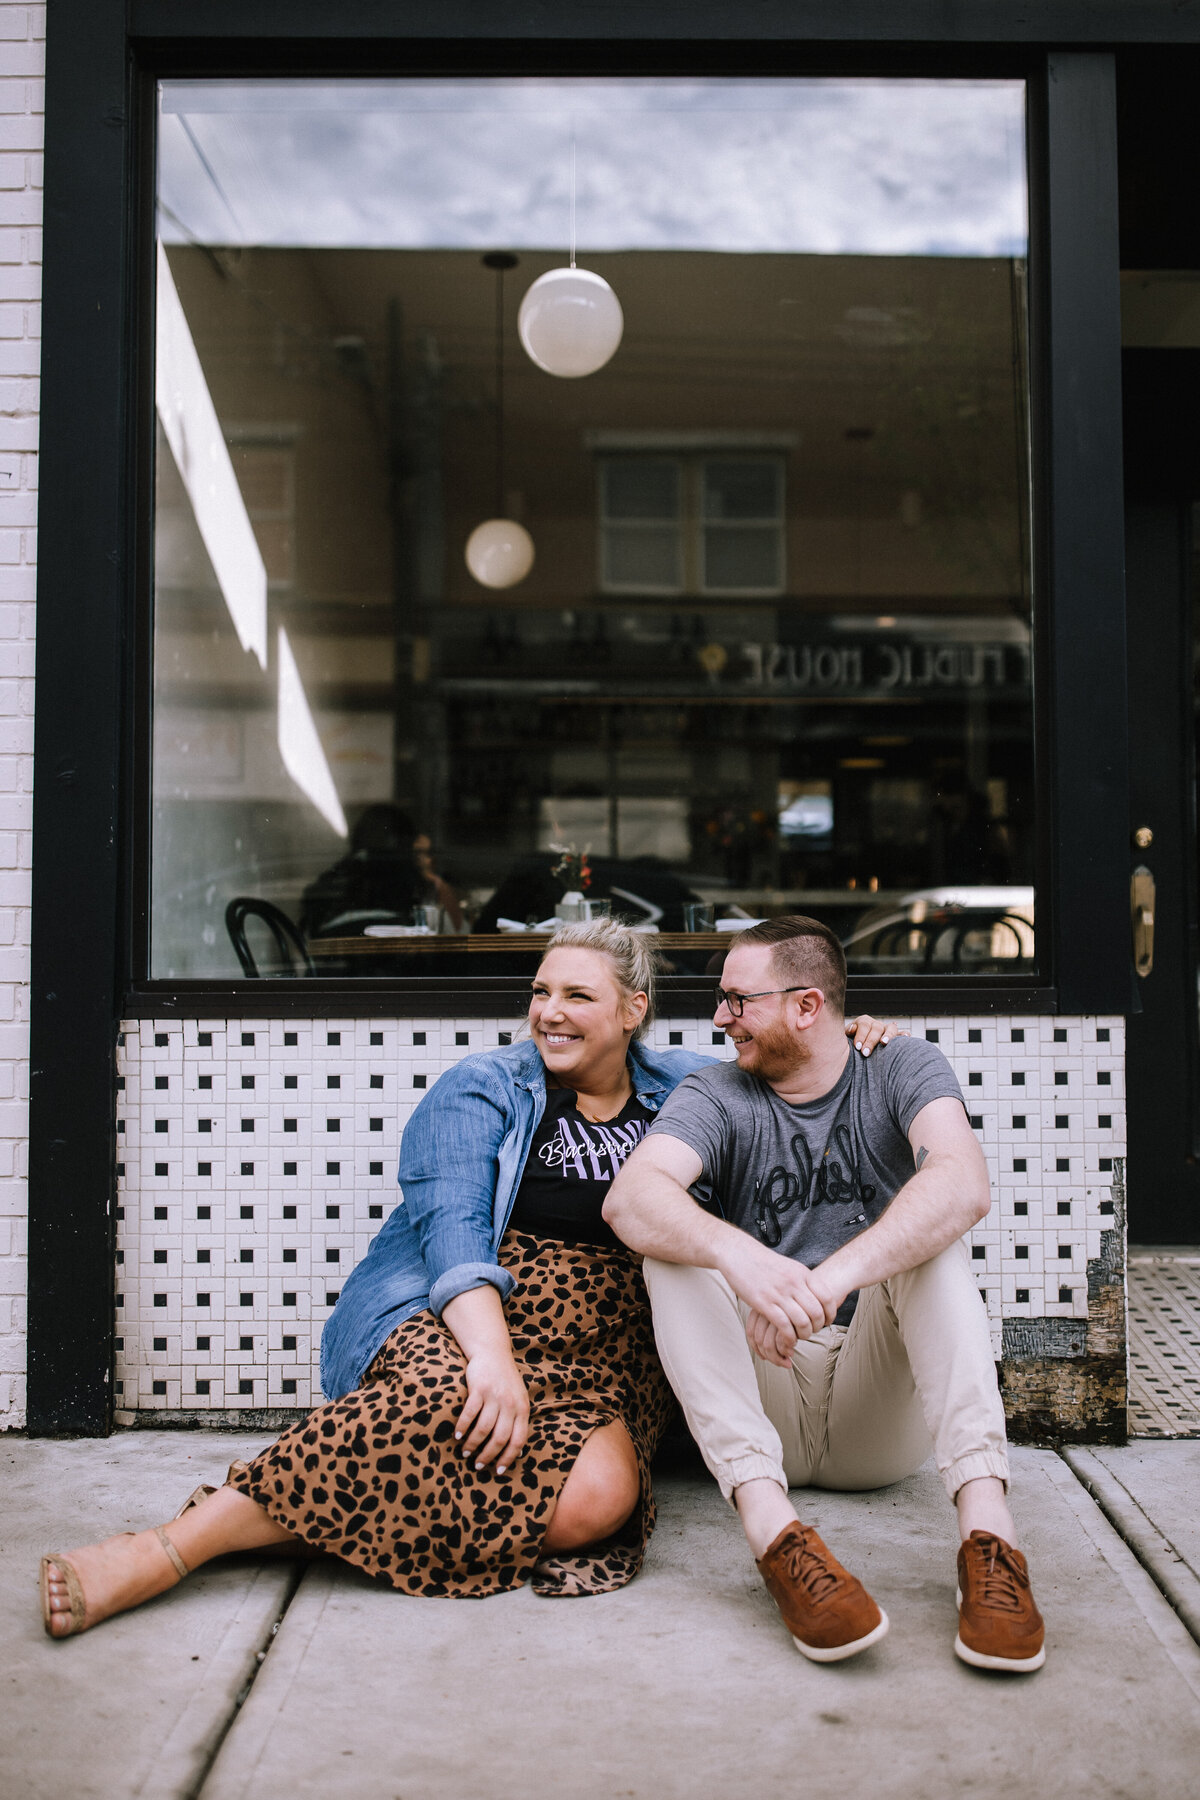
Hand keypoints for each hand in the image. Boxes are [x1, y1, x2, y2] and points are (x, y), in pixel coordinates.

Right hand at [454, 1349, 529, 1473]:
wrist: (493, 1353)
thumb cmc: (505, 1381)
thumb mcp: (519, 1400)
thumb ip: (518, 1422)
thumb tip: (517, 1452)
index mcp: (523, 1409)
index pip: (518, 1440)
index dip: (508, 1458)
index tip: (498, 1470)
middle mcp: (510, 1404)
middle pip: (499, 1438)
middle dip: (488, 1455)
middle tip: (478, 1465)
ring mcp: (495, 1396)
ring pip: (483, 1428)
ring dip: (473, 1444)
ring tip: (465, 1451)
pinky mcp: (479, 1388)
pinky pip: (470, 1413)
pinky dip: (463, 1426)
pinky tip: (458, 1434)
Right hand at [744, 1258, 849, 1365]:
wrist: (739, 1253)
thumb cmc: (763, 1262)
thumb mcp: (789, 1266)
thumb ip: (802, 1280)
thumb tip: (815, 1295)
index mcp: (802, 1274)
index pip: (827, 1297)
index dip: (830, 1313)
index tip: (827, 1321)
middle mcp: (793, 1283)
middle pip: (816, 1313)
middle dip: (817, 1327)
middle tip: (812, 1331)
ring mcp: (779, 1293)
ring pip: (802, 1322)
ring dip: (804, 1334)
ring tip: (800, 1336)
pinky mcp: (764, 1303)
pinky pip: (783, 1325)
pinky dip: (789, 1337)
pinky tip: (788, 1339)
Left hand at [845, 1013, 905, 1056]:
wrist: (856, 1051)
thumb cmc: (850, 1045)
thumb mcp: (845, 1038)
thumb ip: (847, 1033)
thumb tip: (853, 1029)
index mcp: (864, 1022)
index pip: (864, 1025)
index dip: (861, 1035)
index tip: (858, 1047)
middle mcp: (876, 1024)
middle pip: (877, 1028)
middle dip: (871, 1041)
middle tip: (865, 1053)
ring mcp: (887, 1030)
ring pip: (891, 1029)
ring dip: (888, 1035)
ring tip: (884, 1043)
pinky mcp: (895, 1037)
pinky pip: (902, 1034)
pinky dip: (904, 1035)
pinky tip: (906, 1037)